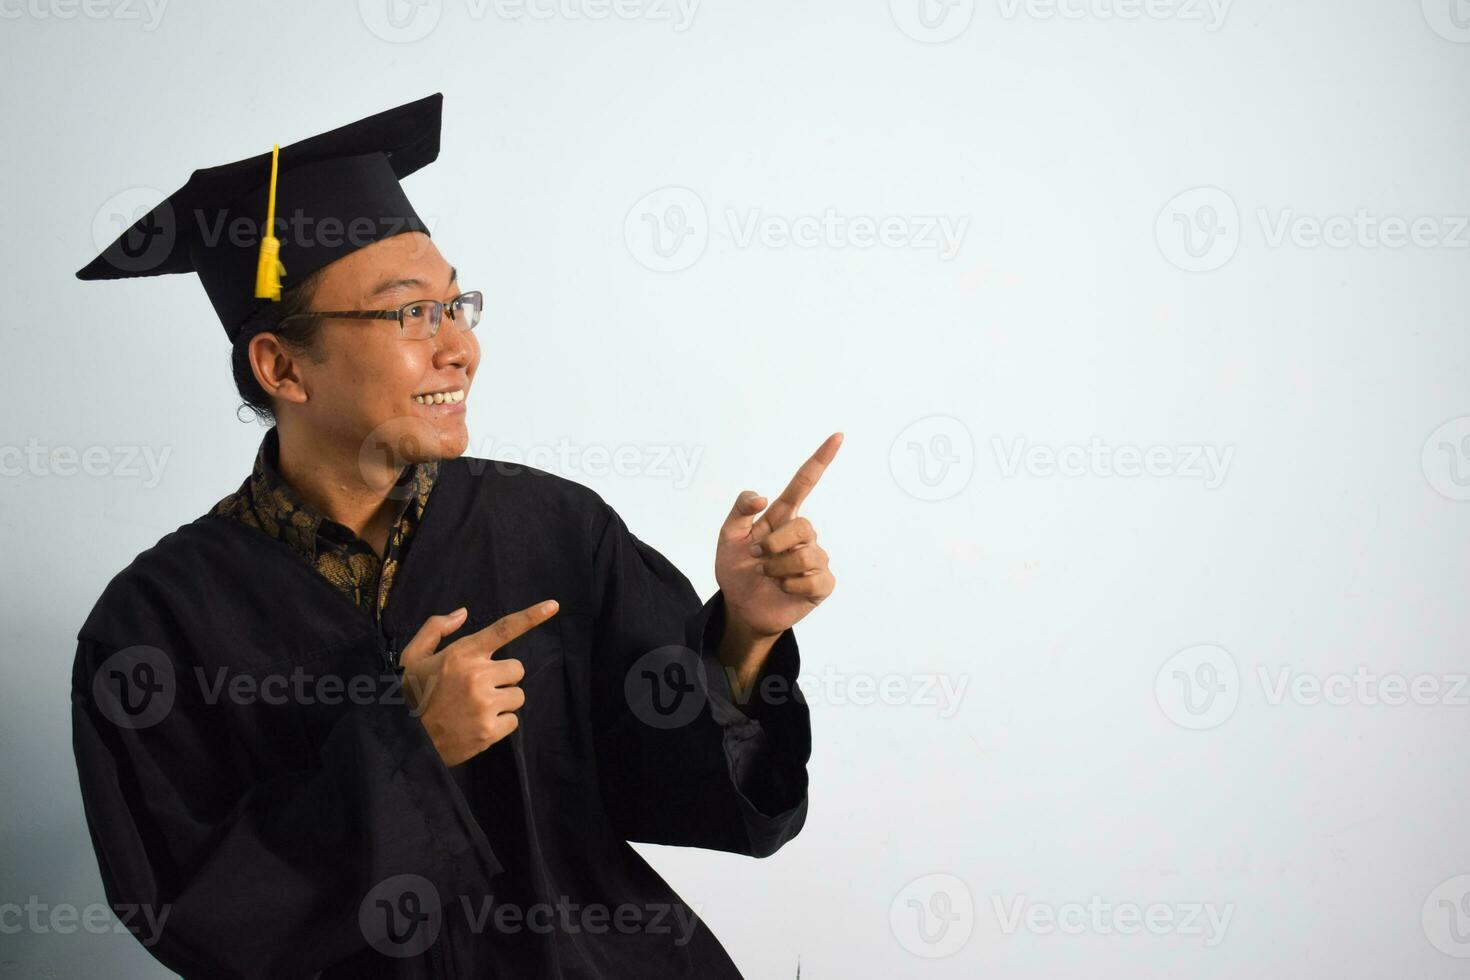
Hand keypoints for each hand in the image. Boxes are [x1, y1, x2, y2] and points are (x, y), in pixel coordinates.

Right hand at [398, 600, 559, 766]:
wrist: (404, 741)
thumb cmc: (409, 695)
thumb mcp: (413, 656)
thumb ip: (436, 629)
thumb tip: (463, 613)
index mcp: (462, 653)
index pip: (503, 629)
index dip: (531, 616)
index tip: (553, 606)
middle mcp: (477, 675)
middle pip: (517, 669)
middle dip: (503, 677)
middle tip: (478, 688)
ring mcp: (485, 704)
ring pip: (517, 695)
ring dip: (503, 701)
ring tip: (475, 708)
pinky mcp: (489, 730)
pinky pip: (514, 720)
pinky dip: (500, 724)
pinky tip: (477, 725)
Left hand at [715, 433, 841, 640]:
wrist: (740, 607)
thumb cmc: (737, 569)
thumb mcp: (728, 536)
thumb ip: (740, 510)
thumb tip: (762, 496)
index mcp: (781, 518)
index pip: (804, 483)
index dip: (820, 460)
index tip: (837, 437)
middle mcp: (801, 535)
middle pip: (804, 526)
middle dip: (776, 544)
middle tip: (759, 558)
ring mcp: (815, 559)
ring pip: (806, 556)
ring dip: (778, 568)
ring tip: (769, 575)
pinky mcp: (821, 584)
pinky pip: (813, 579)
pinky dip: (790, 585)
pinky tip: (783, 588)